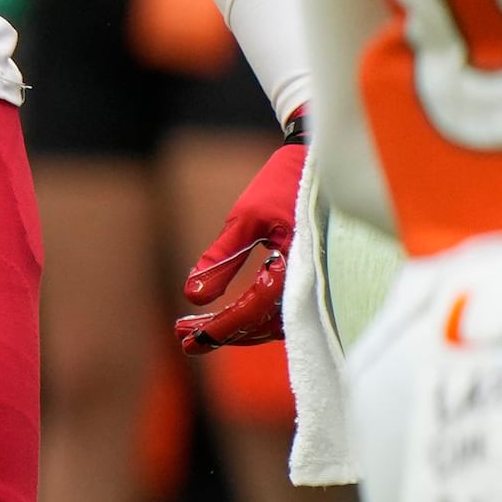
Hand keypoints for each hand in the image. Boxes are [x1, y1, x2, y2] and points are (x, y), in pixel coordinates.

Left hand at [173, 136, 305, 350]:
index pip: (256, 308)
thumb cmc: (283, 184)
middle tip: (182, 338)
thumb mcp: (245, 218)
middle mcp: (313, 278)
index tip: (188, 338)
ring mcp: (315, 281)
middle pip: (264, 322)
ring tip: (192, 331)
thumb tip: (192, 296)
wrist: (319, 162)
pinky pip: (284, 310)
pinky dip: (254, 317)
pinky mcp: (310, 279)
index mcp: (299, 263)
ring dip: (236, 329)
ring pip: (274, 321)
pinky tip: (224, 318)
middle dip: (223, 333)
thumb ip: (221, 258)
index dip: (221, 327)